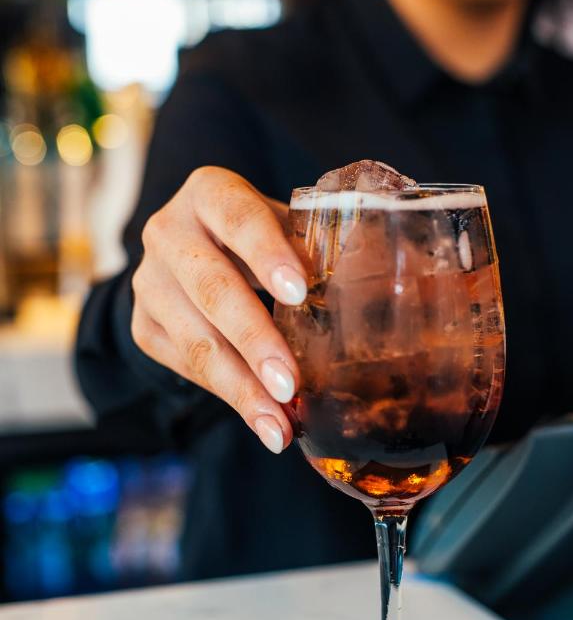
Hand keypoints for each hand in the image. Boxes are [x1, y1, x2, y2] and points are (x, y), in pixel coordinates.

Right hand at [131, 167, 306, 452]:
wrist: (192, 255)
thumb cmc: (258, 239)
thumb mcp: (286, 227)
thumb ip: (321, 246)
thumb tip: (381, 280)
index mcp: (209, 193)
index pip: (239, 218)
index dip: (267, 254)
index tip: (299, 293)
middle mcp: (168, 232)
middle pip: (212, 289)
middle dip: (255, 341)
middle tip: (291, 384)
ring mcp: (149, 283)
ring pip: (196, 341)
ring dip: (242, 389)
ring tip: (280, 427)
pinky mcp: (144, 326)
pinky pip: (187, 367)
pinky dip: (230, 398)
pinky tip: (264, 422)